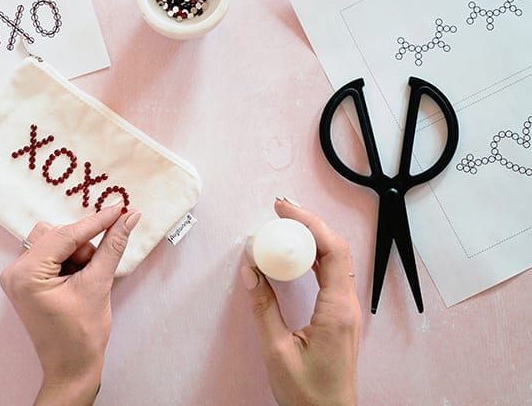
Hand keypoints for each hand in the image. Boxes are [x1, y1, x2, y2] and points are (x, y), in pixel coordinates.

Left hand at [0, 203, 141, 405]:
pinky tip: (77, 282)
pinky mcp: (26, 280)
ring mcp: (18, 276)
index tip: (119, 209)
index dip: (97, 222)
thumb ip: (113, 246)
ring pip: (55, 242)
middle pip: (57, 234)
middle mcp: (15, 271)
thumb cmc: (81, 335)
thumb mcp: (99, 285)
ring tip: (85, 281)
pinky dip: (70, 261)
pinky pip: (51, 254)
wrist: (72, 368)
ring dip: (77, 254)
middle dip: (83, 248)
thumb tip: (129, 217)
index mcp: (26, 274)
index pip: (66, 235)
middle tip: (95, 271)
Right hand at [241, 198, 360, 405]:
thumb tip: (250, 271)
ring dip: (311, 239)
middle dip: (309, 224)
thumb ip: (263, 308)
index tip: (284, 210)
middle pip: (335, 250)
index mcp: (337, 310)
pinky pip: (329, 276)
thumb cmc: (308, 395)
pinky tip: (294, 256)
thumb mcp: (277, 351)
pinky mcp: (339, 317)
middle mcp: (347, 306)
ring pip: (334, 261)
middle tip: (280, 210)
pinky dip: (312, 258)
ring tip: (284, 226)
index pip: (332, 251)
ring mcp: (345, 311)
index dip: (310, 223)